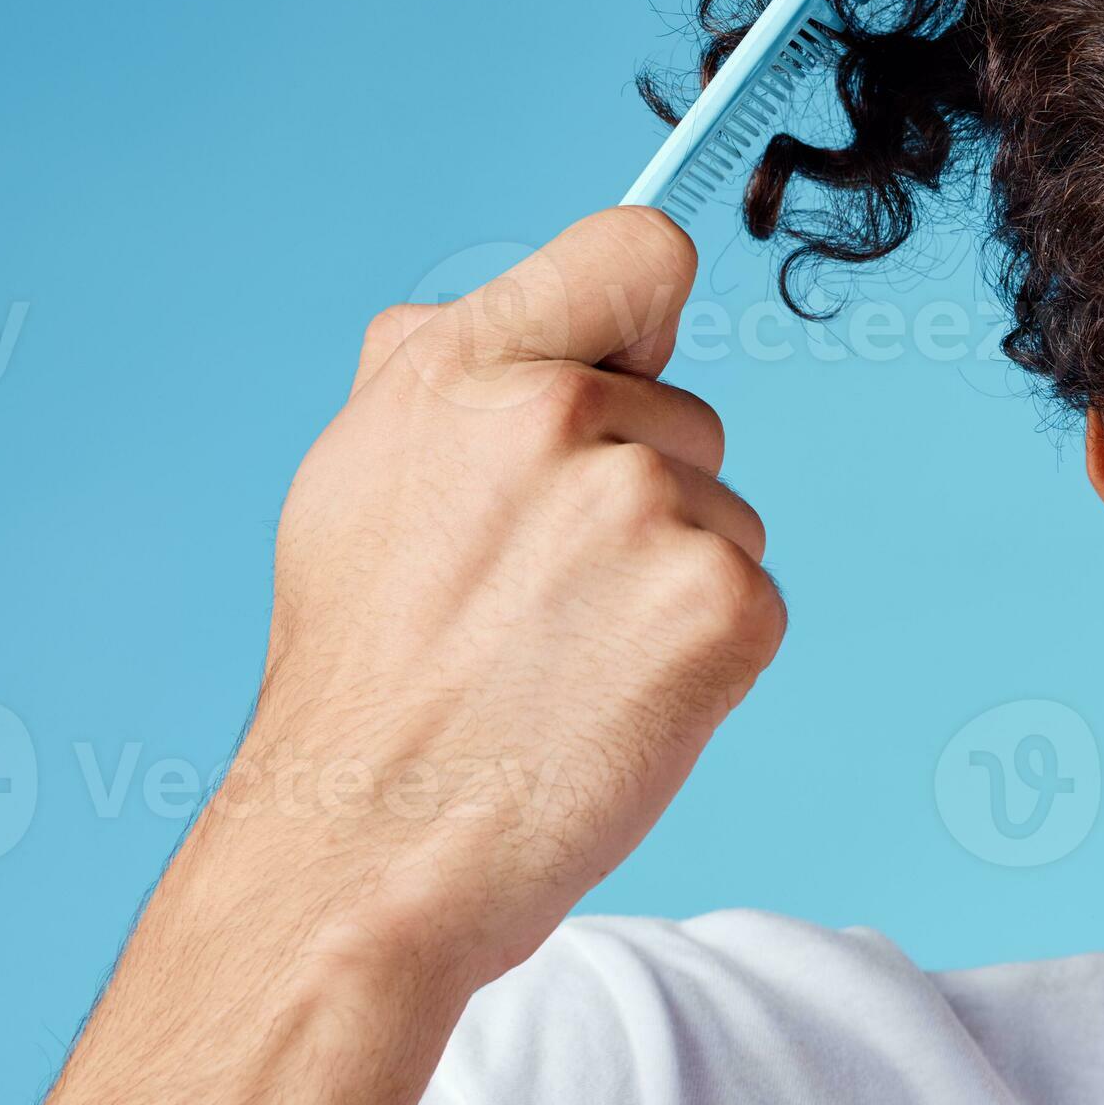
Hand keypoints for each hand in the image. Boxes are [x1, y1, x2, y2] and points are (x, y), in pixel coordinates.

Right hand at [215, 204, 783, 995]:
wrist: (368, 850)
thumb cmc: (363, 679)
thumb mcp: (352, 482)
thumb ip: (430, 375)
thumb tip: (487, 311)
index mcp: (465, 366)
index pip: (639, 254)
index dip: (642, 317)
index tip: (627, 370)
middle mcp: (561, 416)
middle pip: (689, 414)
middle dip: (640, 493)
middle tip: (537, 598)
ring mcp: (650, 509)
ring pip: (724, 513)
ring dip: (670, 581)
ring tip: (562, 659)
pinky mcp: (722, 604)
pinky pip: (751, 598)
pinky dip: (705, 658)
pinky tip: (614, 703)